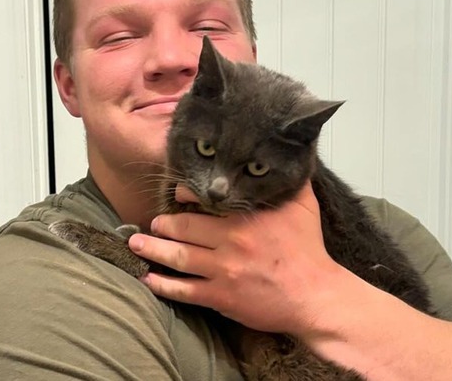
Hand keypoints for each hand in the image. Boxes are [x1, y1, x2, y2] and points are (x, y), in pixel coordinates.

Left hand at [128, 181, 347, 335]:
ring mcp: (223, 271)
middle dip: (161, 225)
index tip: (175, 194)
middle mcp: (230, 241)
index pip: (204, 200)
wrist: (316, 296)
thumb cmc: (309, 250)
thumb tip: (290, 155)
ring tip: (135, 245)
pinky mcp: (222, 297)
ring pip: (178, 258)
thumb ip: (291, 179)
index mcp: (245, 217)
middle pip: (183, 228)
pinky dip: (163, 285)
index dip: (183, 196)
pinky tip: (149, 279)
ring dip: (152, 251)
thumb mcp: (304, 206)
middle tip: (149, 224)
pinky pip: (185, 291)